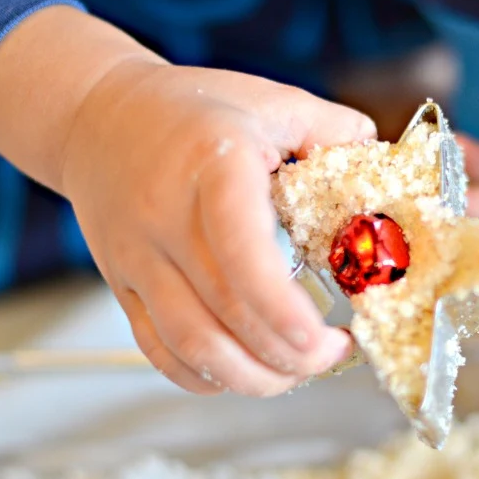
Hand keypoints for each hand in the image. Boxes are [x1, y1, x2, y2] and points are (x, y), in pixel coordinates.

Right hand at [59, 63, 373, 395]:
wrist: (97, 117)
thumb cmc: (188, 109)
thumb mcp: (268, 100)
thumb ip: (331, 129)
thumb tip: (381, 162)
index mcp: (212, 167)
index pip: (240, 248)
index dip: (281, 306)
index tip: (322, 336)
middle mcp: (166, 218)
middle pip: (225, 312)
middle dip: (287, 353)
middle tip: (331, 354)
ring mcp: (138, 259)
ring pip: (191, 344)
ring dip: (251, 377)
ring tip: (295, 372)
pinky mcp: (123, 286)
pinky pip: (159, 350)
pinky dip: (205, 378)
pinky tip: (243, 372)